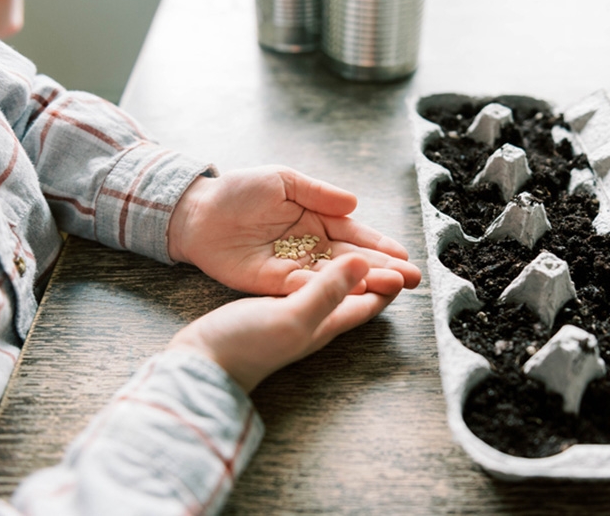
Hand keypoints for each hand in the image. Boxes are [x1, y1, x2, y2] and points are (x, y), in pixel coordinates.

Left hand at [167, 165, 420, 295]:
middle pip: (352, 261)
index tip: (404, 255)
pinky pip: (306, 287)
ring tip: (393, 287)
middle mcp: (311, 247)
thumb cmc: (239, 190)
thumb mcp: (284, 181)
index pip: (355, 235)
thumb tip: (354, 203)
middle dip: (383, 268)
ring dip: (364, 282)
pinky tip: (352, 291)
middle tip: (413, 279)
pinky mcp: (274, 283)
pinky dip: (328, 289)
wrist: (198, 212)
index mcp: (317, 220)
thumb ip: (318, 193)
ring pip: (335, 277)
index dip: (380, 245)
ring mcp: (295, 267)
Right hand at [167, 253, 390, 391]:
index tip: (409, 263)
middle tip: (396, 253)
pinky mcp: (274, 309)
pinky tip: (313, 258)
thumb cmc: (246, 345)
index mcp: (326, 324)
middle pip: (356, 295)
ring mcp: (293, 315)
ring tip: (360, 247)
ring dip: (350, 270)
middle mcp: (315, 320)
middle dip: (377, 275)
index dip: (390, 283)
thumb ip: (329, 290)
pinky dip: (319, 268)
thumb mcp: (293, 315)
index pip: (370, 303)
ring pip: (332, 289)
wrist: (201, 362)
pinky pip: (307, 284)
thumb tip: (365, 263)